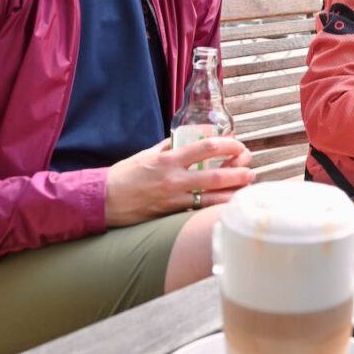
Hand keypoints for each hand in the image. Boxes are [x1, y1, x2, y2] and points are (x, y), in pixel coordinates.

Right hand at [104, 136, 253, 226]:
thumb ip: (168, 147)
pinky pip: (199, 210)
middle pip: (216, 177)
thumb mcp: (146, 154)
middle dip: (238, 172)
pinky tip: (227, 205)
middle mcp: (174, 180)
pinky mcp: (172, 214)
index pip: (206, 148)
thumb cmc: (124, 175)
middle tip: (251, 168)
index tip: (238, 145)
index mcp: (169, 160)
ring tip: (247, 187)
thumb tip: (187, 139)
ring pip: (212, 198)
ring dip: (233, 193)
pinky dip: (215, 207)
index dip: (227, 145)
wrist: (103, 201)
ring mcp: (174, 199)